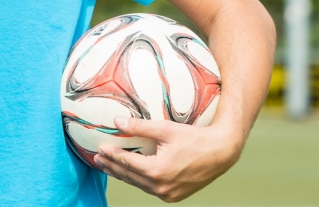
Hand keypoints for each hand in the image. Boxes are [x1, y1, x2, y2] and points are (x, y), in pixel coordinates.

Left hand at [94, 116, 243, 202]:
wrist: (221, 153)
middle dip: (112, 166)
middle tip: (97, 157)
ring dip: (123, 174)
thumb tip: (116, 122)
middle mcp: (161, 186)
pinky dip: (138, 180)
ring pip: (138, 184)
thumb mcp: (166, 129)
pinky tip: (130, 173)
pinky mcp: (174, 196)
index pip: (126, 162)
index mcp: (157, 171)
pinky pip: (150, 188)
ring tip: (108, 165)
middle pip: (129, 176)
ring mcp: (168, 194)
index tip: (100, 147)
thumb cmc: (194, 138)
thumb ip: (140, 126)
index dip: (111, 155)